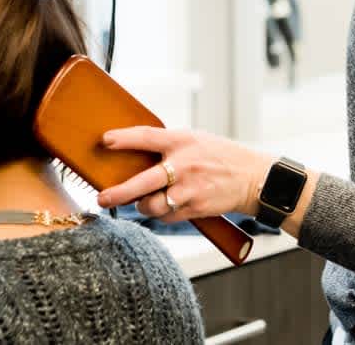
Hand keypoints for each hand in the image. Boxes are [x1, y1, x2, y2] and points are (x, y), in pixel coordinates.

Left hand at [94, 127, 272, 222]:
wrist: (252, 178)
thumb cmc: (219, 156)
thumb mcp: (196, 140)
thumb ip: (169, 146)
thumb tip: (134, 154)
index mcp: (182, 141)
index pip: (147, 137)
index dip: (124, 139)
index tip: (105, 140)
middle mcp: (184, 165)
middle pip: (143, 182)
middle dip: (119, 193)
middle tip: (102, 197)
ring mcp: (190, 189)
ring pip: (152, 206)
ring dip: (142, 206)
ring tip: (141, 202)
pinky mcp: (195, 208)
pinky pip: (167, 217)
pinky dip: (162, 214)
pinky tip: (168, 206)